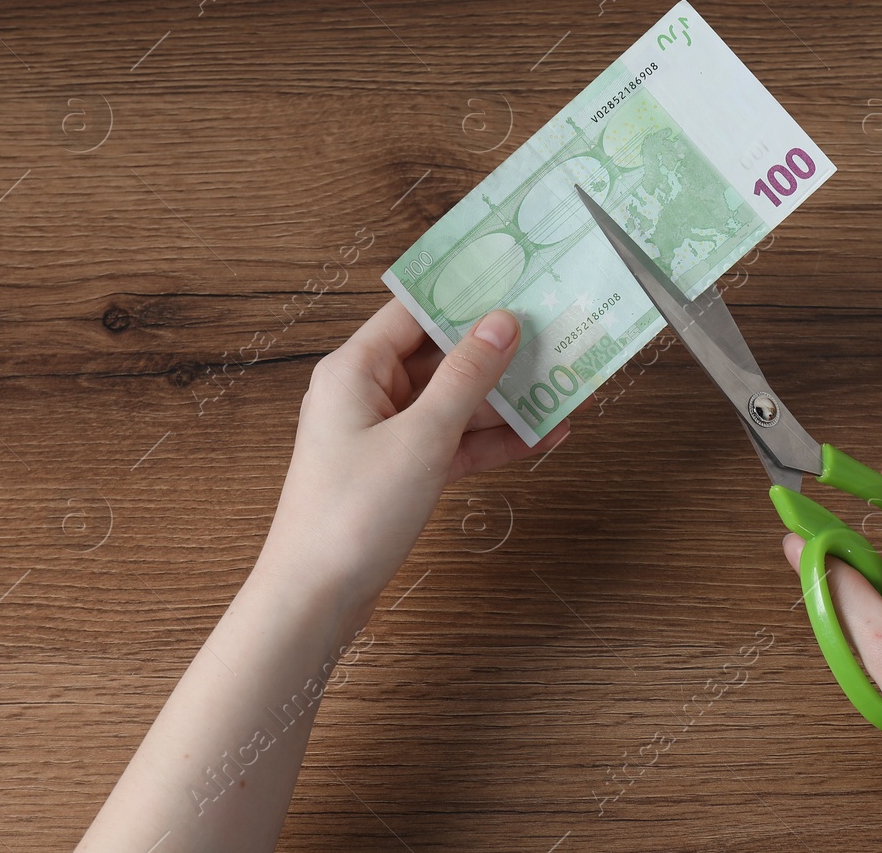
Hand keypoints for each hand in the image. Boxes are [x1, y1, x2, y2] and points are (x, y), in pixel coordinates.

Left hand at [257, 299, 567, 627]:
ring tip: (565, 387)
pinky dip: (493, 441)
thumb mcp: (421, 437)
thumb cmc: (352, 513)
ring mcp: (385, 436)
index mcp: (355, 370)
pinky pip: (454, 443)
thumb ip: (466, 377)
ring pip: (454, 403)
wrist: (316, 598)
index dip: (465, 296)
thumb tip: (501, 322)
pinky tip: (543, 436)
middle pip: (441, 358)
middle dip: (498, 352)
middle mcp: (366, 394)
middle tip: (555, 335)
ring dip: (506, 401)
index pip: (415, 312)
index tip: (516, 282)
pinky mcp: (400, 473)